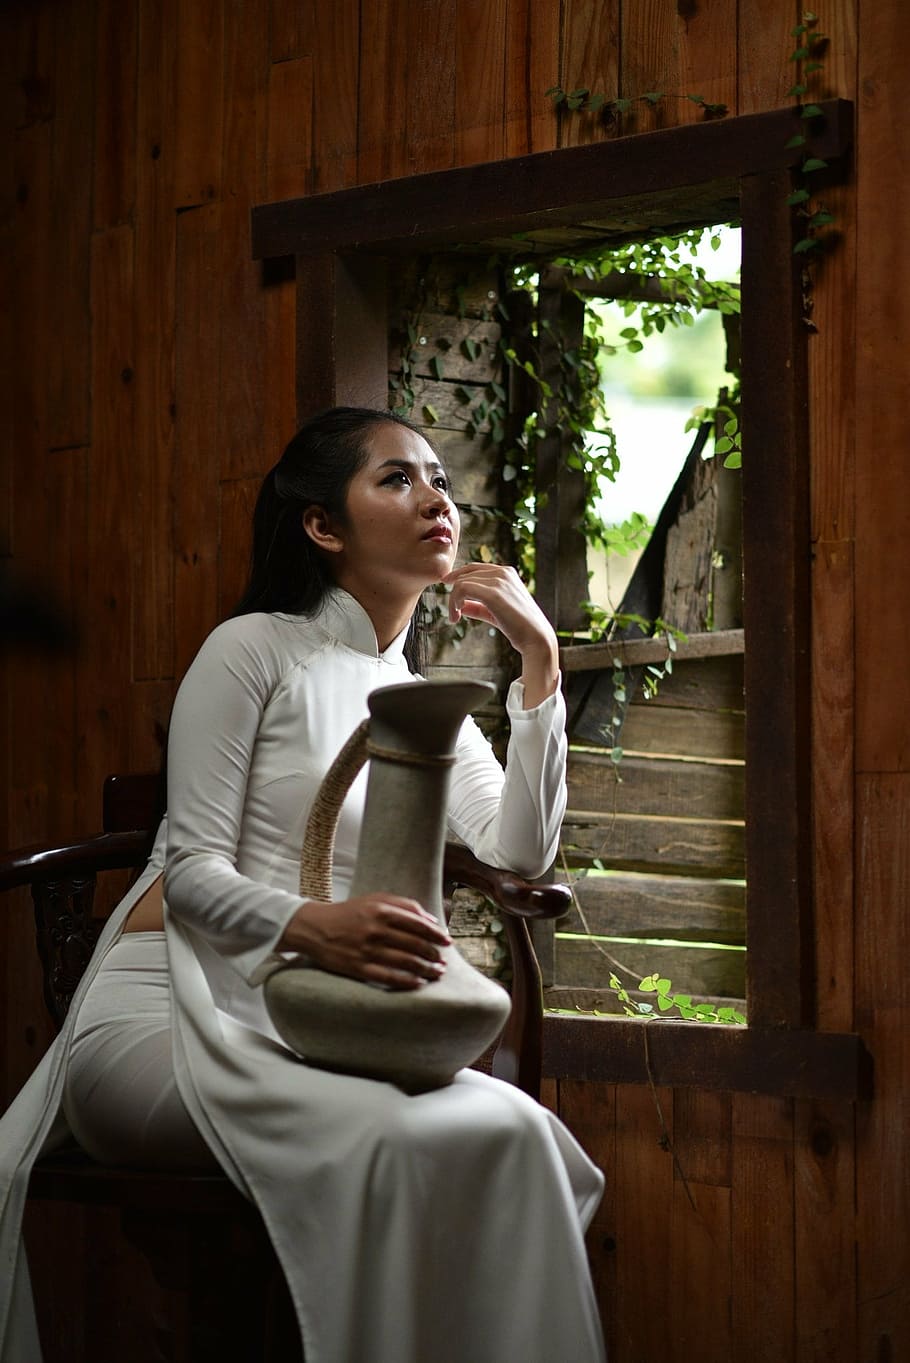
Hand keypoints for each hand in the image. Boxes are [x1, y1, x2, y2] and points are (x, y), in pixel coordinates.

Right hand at [280, 894, 451, 989]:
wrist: (314, 928)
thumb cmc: (349, 912)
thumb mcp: (375, 900)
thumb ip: (404, 905)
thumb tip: (432, 920)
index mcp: (382, 911)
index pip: (418, 924)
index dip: (436, 935)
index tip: (447, 942)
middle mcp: (376, 930)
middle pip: (415, 945)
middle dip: (433, 955)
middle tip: (443, 961)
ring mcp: (367, 950)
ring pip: (405, 962)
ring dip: (426, 969)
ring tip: (436, 973)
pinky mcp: (358, 968)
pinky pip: (388, 978)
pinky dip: (406, 982)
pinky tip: (418, 983)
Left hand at [442, 563, 559, 707]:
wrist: (536, 638)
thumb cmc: (519, 628)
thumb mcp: (495, 613)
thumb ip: (478, 607)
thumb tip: (460, 606)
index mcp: (507, 573)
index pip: (475, 568)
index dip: (458, 576)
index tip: (446, 586)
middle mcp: (503, 572)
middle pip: (466, 574)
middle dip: (454, 591)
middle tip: (451, 612)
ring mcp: (499, 581)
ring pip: (461, 582)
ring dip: (453, 601)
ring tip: (454, 618)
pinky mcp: (493, 593)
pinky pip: (463, 589)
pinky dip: (454, 602)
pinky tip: (456, 617)